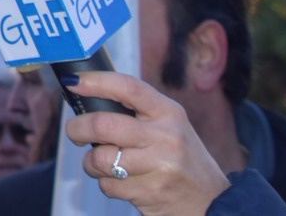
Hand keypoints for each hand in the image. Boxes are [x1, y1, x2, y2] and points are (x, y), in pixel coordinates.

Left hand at [62, 71, 231, 215]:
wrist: (213, 203)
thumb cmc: (181, 160)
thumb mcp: (169, 127)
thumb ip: (136, 111)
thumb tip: (86, 93)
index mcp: (169, 113)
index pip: (128, 87)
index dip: (95, 81)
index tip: (73, 81)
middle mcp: (166, 137)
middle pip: (103, 124)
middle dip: (78, 128)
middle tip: (75, 132)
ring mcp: (159, 166)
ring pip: (101, 157)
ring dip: (92, 162)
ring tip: (103, 163)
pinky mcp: (151, 193)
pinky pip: (108, 185)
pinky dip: (106, 183)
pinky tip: (123, 182)